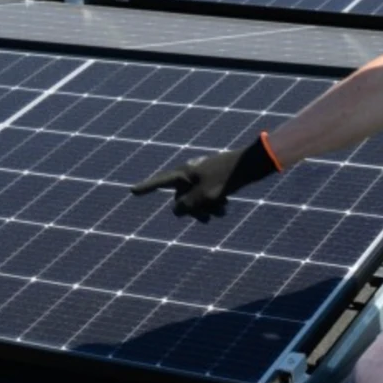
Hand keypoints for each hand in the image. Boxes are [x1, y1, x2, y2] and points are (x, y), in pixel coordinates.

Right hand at [129, 134, 278, 220]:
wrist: (250, 165)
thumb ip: (187, 205)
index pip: (160, 182)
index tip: (131, 191)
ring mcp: (201, 177)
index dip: (147, 188)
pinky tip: (226, 205)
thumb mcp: (204, 196)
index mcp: (184, 172)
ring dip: (207, 209)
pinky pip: (207, 198)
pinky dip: (214, 203)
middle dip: (193, 210)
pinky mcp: (213, 181)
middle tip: (207, 218)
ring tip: (222, 210)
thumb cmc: (226, 178)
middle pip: (181, 200)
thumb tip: (176, 211)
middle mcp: (190, 174)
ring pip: (196, 201)